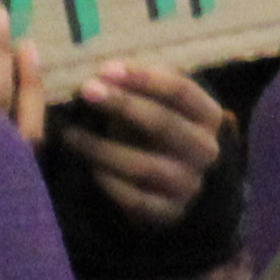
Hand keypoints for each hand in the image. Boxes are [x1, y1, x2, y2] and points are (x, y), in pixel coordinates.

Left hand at [53, 59, 233, 230]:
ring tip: (71, 134)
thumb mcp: (157, 98)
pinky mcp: (168, 213)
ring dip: (103, 148)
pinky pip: (135, 200)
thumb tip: (98, 66)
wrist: (171, 181)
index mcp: (208, 115)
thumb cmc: (156, 126)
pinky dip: (109, 182)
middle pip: (163, 124)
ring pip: (145, 166)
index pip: (182, 91)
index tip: (106, 69)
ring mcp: (189, 185)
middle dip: (122, 105)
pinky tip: (88, 168)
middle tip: (87, 91)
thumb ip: (137, 79)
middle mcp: (206, 150)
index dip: (145, 78)